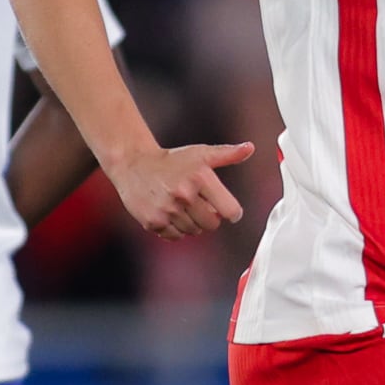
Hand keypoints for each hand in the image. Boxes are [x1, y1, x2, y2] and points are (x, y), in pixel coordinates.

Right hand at [108, 141, 254, 238]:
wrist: (134, 164)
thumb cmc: (172, 161)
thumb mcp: (201, 153)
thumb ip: (227, 154)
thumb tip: (250, 148)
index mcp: (200, 177)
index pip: (230, 211)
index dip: (231, 212)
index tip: (227, 210)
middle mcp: (184, 194)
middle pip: (212, 224)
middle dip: (209, 216)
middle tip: (198, 203)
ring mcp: (167, 209)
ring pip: (194, 231)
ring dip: (191, 222)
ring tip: (180, 205)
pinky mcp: (153, 221)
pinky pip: (175, 237)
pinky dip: (175, 229)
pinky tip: (169, 213)